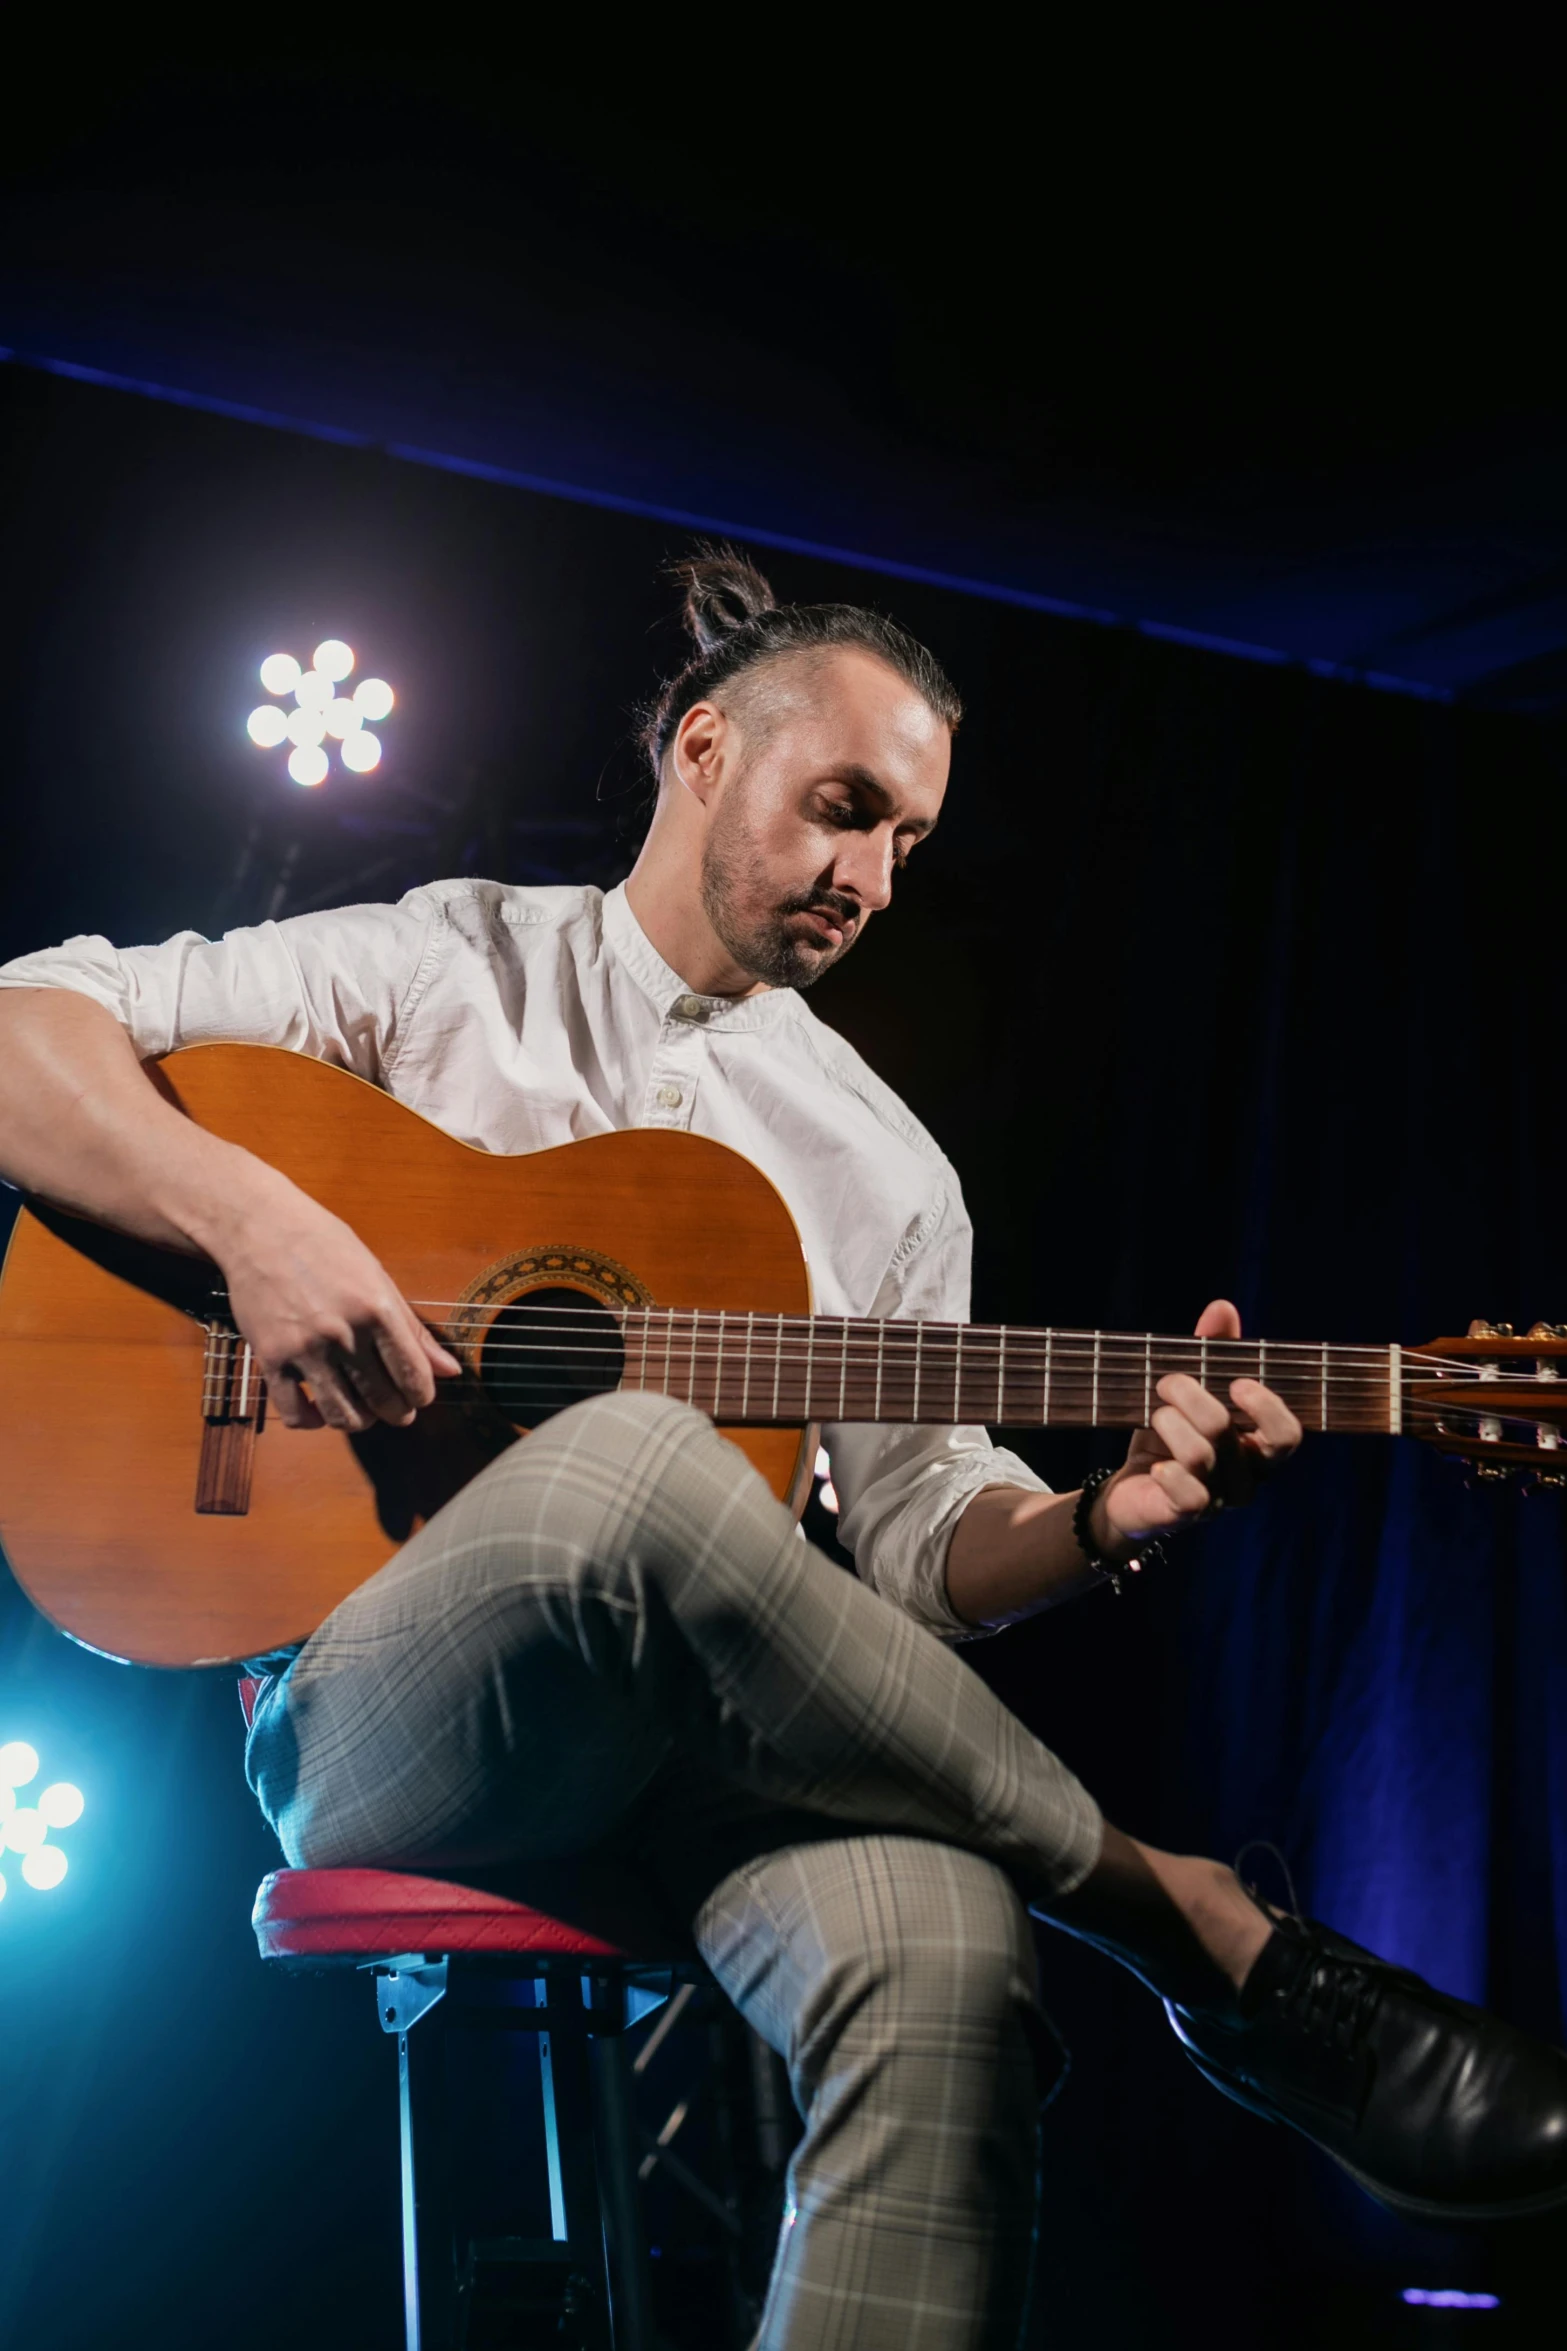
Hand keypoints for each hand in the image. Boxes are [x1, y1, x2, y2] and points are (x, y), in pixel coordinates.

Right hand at [212, 1167, 459, 1431]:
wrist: (260, 1228)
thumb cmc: (325, 1247)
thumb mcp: (377, 1278)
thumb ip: (412, 1328)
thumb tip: (450, 1370)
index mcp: (376, 1309)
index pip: (413, 1375)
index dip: (422, 1395)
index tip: (419, 1396)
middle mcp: (343, 1333)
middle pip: (381, 1400)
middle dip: (397, 1413)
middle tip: (396, 1410)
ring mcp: (304, 1349)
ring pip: (341, 1416)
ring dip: (359, 1422)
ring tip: (362, 1413)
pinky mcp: (269, 1358)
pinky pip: (293, 1413)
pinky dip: (310, 1421)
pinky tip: (319, 1409)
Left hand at [1092, 1298, 1301, 1559]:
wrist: (1131, 1490)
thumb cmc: (1169, 1437)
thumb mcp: (1188, 1392)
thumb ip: (1211, 1353)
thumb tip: (1223, 1307)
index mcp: (1256, 1448)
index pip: (1287, 1435)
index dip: (1268, 1408)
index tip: (1237, 1382)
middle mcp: (1245, 1478)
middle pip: (1230, 1433)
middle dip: (1194, 1397)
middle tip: (1169, 1381)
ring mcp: (1218, 1502)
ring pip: (1202, 1456)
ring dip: (1170, 1423)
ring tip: (1155, 1412)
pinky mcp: (1184, 1517)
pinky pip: (1191, 1498)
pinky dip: (1171, 1474)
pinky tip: (1157, 1465)